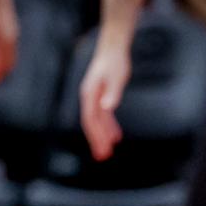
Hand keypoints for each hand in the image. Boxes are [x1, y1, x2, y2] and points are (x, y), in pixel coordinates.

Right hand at [78, 39, 130, 161]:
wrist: (113, 48)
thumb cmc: (115, 61)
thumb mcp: (117, 77)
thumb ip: (112, 93)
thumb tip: (107, 108)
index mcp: (89, 94)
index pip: (91, 119)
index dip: (96, 135)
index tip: (102, 148)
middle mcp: (89, 97)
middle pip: (91, 123)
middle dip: (97, 140)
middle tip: (103, 157)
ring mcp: (94, 97)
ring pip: (97, 121)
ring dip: (102, 136)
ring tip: (107, 151)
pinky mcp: (100, 95)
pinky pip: (103, 115)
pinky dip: (108, 126)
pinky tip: (115, 135)